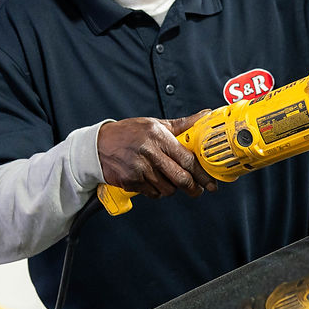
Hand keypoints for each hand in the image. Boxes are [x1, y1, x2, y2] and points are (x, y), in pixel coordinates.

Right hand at [97, 110, 216, 198]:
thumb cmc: (129, 133)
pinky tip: (153, 181)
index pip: (187, 159)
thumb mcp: (155, 124)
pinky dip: (156, 191)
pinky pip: (152, 193)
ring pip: (167, 189)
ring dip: (172, 188)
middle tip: (198, 190)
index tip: (210, 181)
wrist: (98, 145)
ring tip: (169, 180)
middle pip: (180, 178)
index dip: (202, 173)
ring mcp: (139, 169)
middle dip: (193, 188)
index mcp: (158, 136)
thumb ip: (182, 124)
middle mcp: (149, 153)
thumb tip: (205, 115)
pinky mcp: (131, 182)